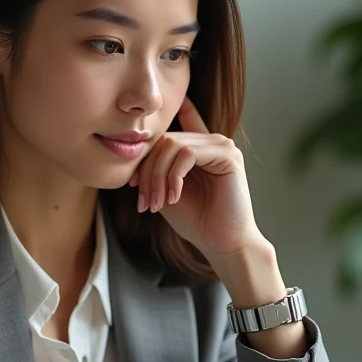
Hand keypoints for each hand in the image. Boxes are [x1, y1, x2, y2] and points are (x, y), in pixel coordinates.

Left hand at [129, 96, 263, 260]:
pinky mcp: (228, 155)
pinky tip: (174, 197)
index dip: (159, 125)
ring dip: (158, 176)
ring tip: (158, 203)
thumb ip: (155, 168)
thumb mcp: (165, 190)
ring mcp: (221, 145)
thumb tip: (134, 149)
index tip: (140, 153)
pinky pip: (188, 154)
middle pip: (164, 140)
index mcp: (199, 148)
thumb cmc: (196, 220)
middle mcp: (211, 141)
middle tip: (144, 202)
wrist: (221, 242)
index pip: (181, 118)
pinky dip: (174, 176)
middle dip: (147, 172)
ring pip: (172, 145)